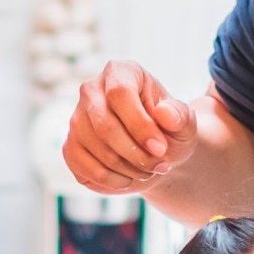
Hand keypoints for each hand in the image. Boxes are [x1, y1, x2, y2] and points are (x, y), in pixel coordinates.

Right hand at [63, 61, 196, 191]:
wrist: (154, 152)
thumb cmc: (168, 131)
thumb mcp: (184, 123)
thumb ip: (180, 116)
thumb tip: (165, 114)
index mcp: (119, 72)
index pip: (119, 94)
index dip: (140, 125)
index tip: (161, 149)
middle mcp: (91, 90)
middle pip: (106, 126)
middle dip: (137, 154)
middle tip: (160, 165)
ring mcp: (76, 119)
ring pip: (99, 151)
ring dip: (130, 169)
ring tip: (148, 170)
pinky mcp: (69, 147)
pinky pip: (87, 169)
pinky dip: (114, 181)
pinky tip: (129, 177)